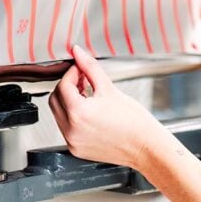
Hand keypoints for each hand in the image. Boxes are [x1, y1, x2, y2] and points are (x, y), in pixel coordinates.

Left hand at [49, 45, 168, 169]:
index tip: (81, 70)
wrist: (145, 147)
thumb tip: (78, 53)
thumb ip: (89, 68)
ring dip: (68, 102)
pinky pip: (66, 128)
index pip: (62, 85)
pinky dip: (73, 117)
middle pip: (55, 100)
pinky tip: (90, 113)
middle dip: (66, 87)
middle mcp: (71, 130)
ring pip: (58, 114)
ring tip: (88, 97)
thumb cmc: (134, 122)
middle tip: (82, 81)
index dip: (71, 73)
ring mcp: (73, 141)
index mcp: (78, 112)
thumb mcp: (109, 88)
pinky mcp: (76, 149)